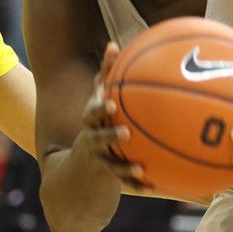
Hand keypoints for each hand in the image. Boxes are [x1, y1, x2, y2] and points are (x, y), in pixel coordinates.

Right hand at [74, 42, 149, 190]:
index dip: (100, 108)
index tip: (111, 104)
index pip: (91, 113)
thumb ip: (106, 74)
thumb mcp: (98, 100)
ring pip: (111, 164)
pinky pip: (123, 181)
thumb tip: (113, 44)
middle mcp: (92, 140)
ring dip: (124, 166)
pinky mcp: (108, 176)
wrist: (81, 164)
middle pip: (98, 138)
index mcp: (91, 121)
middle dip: (110, 136)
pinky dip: (136, 184)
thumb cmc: (97, 121)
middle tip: (125, 133)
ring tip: (139, 167)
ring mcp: (100, 159)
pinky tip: (152, 186)